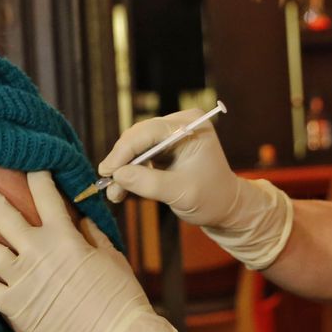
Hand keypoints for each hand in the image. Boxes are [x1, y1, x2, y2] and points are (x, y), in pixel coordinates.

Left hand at [0, 171, 152, 331]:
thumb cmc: (120, 297)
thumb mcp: (110, 255)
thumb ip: (88, 232)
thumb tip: (75, 214)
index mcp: (63, 236)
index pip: (45, 195)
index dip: (36, 175)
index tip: (27, 163)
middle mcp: (37, 253)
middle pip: (3, 215)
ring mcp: (22, 280)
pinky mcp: (14, 307)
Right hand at [98, 110, 292, 268]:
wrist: (225, 207)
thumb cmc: (211, 199)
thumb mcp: (181, 193)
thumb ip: (149, 183)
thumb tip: (117, 175)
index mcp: (192, 126)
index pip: (149, 131)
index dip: (125, 150)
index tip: (108, 170)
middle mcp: (180, 124)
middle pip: (138, 136)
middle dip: (121, 161)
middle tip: (106, 183)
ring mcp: (170, 135)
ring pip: (134, 147)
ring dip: (122, 169)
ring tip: (114, 193)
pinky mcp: (162, 148)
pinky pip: (138, 156)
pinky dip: (128, 173)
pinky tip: (121, 190)